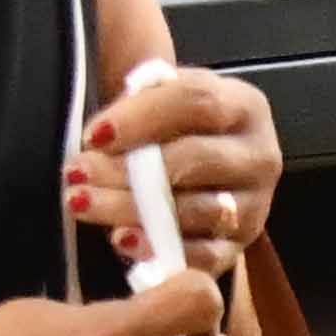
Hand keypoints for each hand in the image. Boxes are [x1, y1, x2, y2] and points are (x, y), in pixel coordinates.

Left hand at [65, 60, 281, 282]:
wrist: (198, 168)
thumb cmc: (171, 128)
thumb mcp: (160, 93)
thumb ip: (136, 79)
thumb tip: (105, 89)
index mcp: (243, 106)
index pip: (197, 101)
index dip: (141, 117)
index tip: (93, 133)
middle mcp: (259, 156)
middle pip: (196, 158)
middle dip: (127, 168)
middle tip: (76, 172)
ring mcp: (254, 206)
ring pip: (196, 210)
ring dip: (131, 209)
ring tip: (82, 203)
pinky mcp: (238, 248)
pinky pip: (202, 257)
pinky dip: (159, 249)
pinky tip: (119, 239)